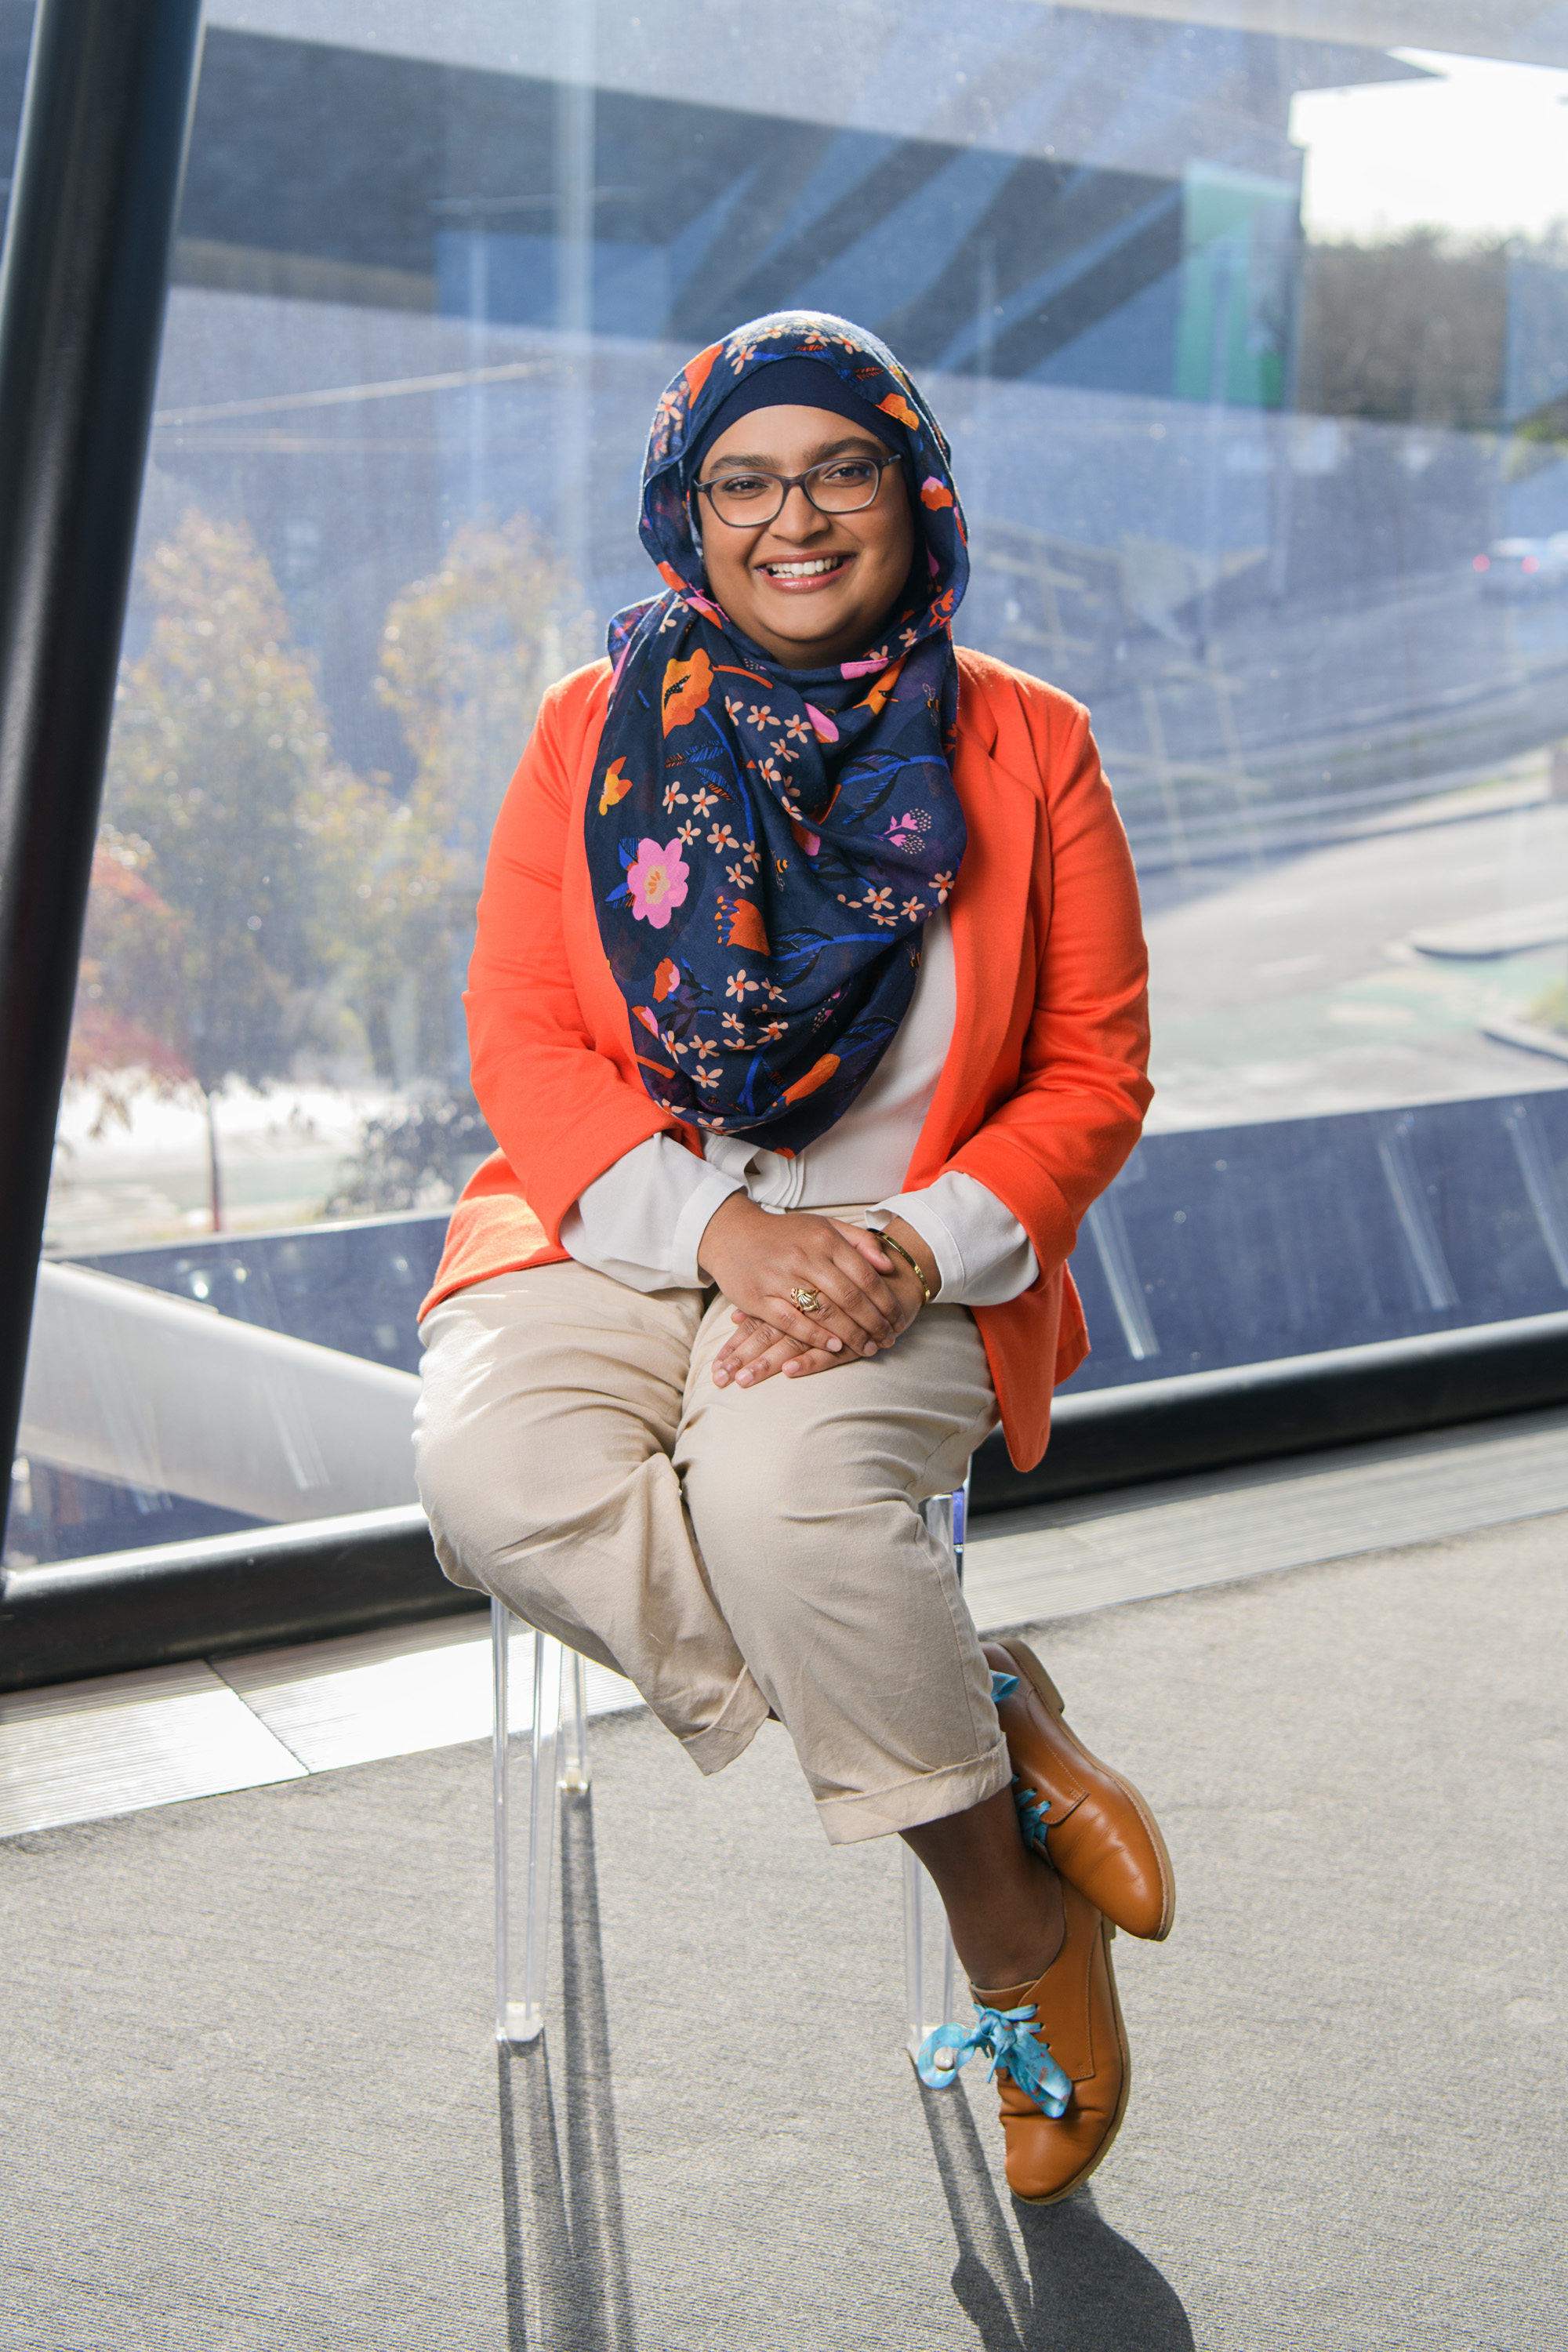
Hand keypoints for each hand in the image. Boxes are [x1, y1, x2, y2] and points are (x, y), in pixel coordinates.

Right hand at [707, 1212, 938, 1388]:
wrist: (731, 1233)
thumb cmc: (783, 1234)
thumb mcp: (824, 1226)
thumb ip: (858, 1242)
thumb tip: (887, 1266)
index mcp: (824, 1239)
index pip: (865, 1276)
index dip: (885, 1302)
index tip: (896, 1318)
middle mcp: (804, 1257)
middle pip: (849, 1298)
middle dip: (874, 1323)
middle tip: (888, 1339)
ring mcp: (780, 1278)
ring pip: (825, 1313)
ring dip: (851, 1335)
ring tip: (868, 1347)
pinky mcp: (759, 1298)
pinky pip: (794, 1323)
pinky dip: (817, 1337)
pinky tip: (835, 1347)